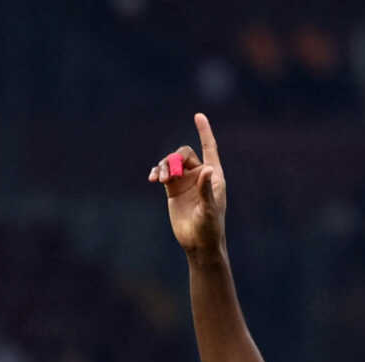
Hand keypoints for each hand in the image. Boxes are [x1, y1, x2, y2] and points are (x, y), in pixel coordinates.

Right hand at [150, 112, 228, 257]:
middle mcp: (199, 175)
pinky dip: (157, 173)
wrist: (198, 243)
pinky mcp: (173, 190)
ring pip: (172, 163)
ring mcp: (185, 181)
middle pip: (184, 154)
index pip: (209, 148)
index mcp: (213, 175)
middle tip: (168, 176)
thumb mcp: (209, 209)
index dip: (204, 132)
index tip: (198, 115)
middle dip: (174, 160)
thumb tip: (207, 170)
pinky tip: (152, 178)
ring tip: (158, 179)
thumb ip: (206, 190)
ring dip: (164, 167)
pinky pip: (163, 174)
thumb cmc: (210, 228)